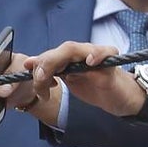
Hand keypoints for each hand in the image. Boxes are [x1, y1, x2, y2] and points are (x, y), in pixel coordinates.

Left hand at [24, 42, 139, 116]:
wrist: (118, 97)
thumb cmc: (94, 87)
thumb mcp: (68, 81)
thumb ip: (50, 73)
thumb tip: (28, 64)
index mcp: (71, 59)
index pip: (51, 55)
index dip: (39, 63)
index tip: (28, 73)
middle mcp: (83, 53)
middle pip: (62, 49)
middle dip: (47, 64)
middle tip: (40, 81)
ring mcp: (97, 56)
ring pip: (77, 49)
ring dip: (63, 60)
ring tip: (56, 74)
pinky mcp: (111, 64)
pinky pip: (106, 53)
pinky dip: (97, 55)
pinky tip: (89, 62)